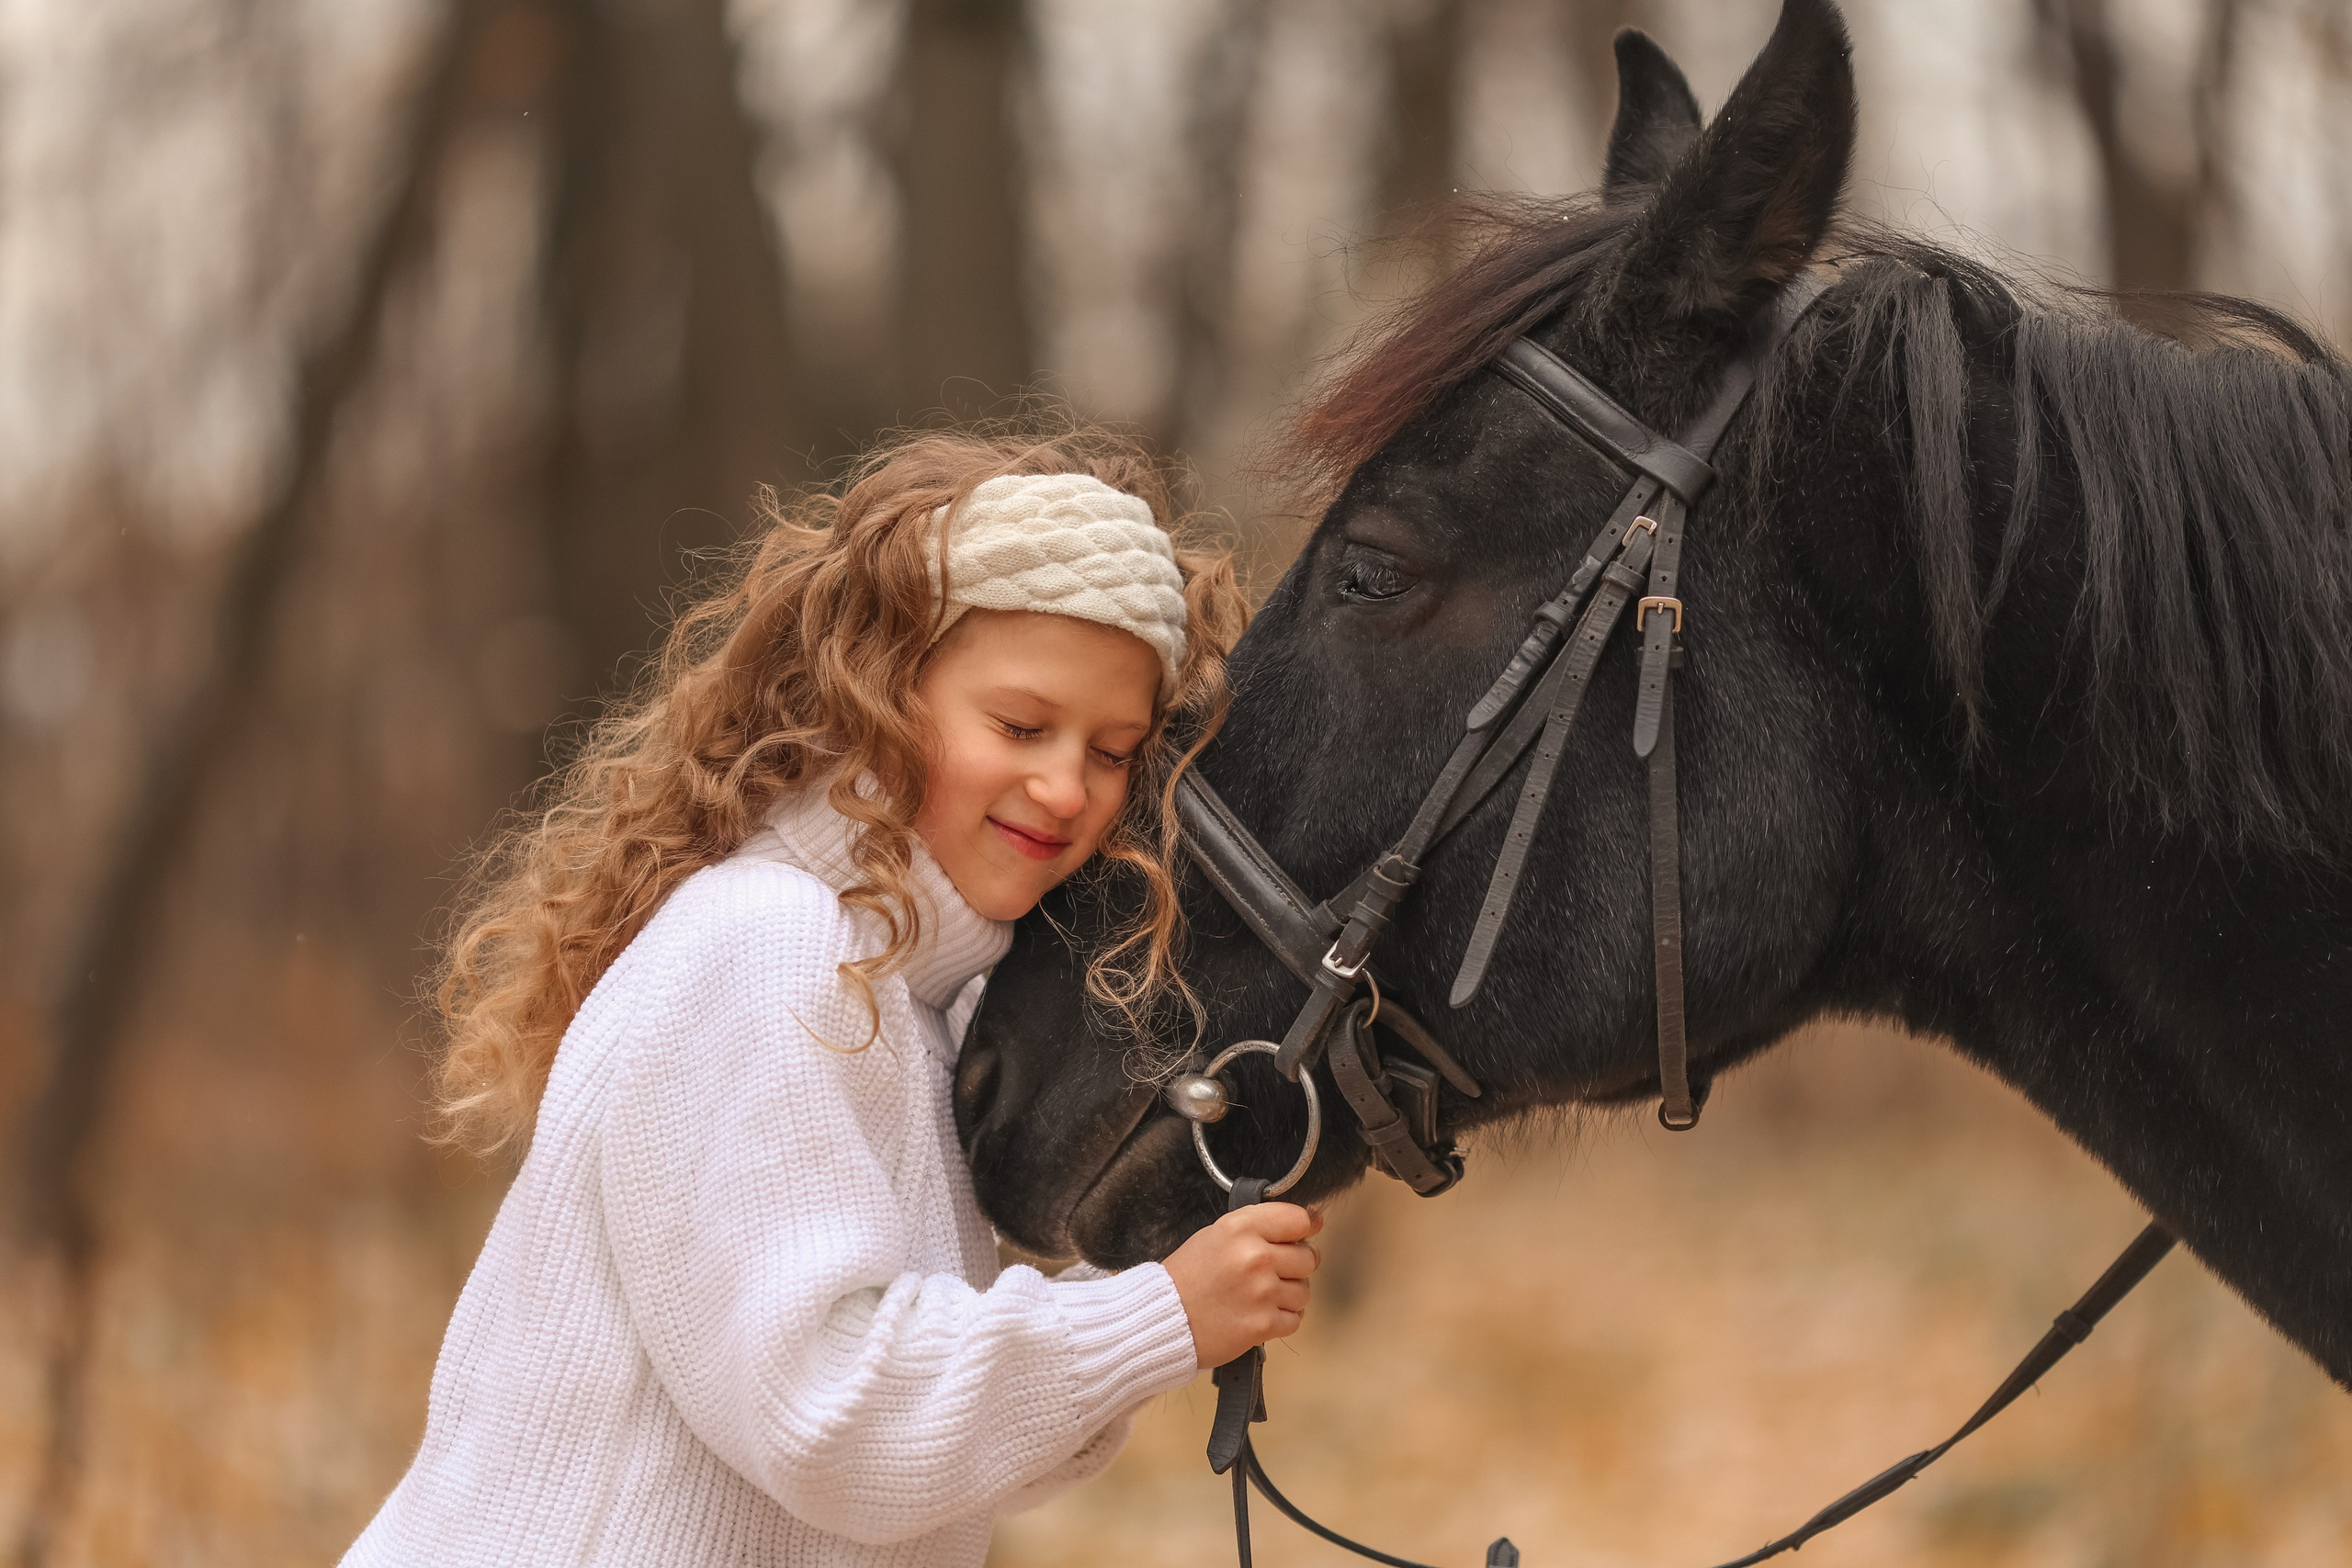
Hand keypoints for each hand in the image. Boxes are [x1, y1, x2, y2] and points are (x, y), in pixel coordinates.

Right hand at [1161, 1203, 1322, 1367]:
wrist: (1164, 1318)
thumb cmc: (1188, 1277)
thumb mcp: (1217, 1234)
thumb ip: (1258, 1226)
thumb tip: (1307, 1222)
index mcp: (1241, 1228)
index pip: (1298, 1219)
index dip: (1304, 1227)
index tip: (1302, 1233)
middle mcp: (1255, 1257)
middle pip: (1308, 1257)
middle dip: (1295, 1266)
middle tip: (1273, 1272)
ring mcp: (1261, 1292)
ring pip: (1304, 1291)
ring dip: (1288, 1296)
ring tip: (1260, 1297)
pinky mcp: (1263, 1325)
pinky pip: (1295, 1320)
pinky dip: (1281, 1320)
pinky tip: (1259, 1314)